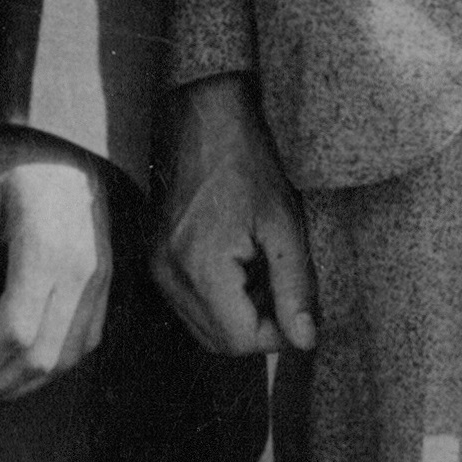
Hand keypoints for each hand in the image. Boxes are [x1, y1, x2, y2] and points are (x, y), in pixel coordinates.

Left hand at [0, 134, 117, 405]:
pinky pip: (85, 342)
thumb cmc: (15, 163)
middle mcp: (81, 273)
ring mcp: (100, 280)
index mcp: (45, 252)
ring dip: (21, 384)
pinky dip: (52, 367)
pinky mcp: (107, 282)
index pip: (14, 331)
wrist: (70, 136)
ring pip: (66, 358)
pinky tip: (19, 370)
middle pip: (40, 356)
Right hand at [153, 75, 317, 358]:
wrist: (202, 119)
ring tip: (261, 273)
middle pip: (219, 342)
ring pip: (203, 327)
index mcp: (200, 269)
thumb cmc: (247, 164)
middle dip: (258, 328)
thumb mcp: (285, 226)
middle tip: (283, 289)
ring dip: (238, 315)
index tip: (299, 307)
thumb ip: (295, 288)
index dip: (278, 335)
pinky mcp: (154, 259)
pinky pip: (189, 304)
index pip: (241, 340)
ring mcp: (156, 268)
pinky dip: (219, 300)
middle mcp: (168, 276)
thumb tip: (306, 341)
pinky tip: (239, 265)